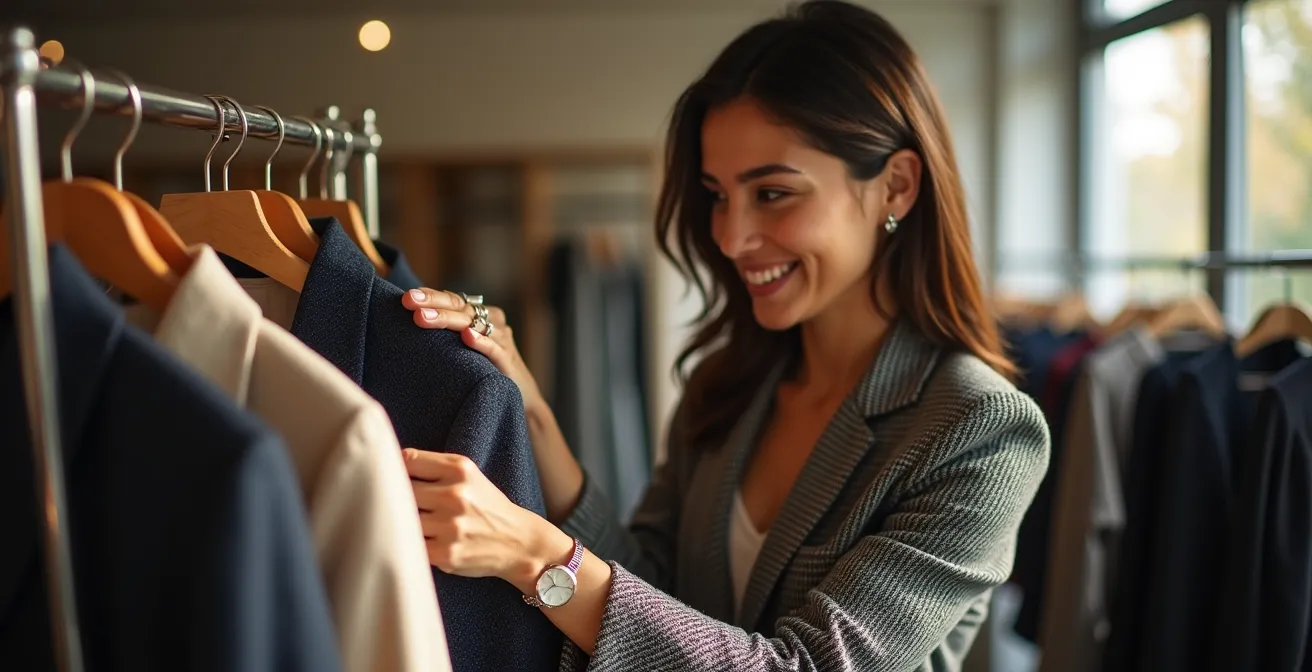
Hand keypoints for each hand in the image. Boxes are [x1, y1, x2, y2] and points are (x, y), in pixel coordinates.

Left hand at [401, 289, 546, 414]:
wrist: (523, 399)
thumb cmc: (488, 370)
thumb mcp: (468, 347)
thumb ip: (450, 331)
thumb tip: (414, 316)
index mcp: (483, 315)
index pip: (454, 300)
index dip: (431, 295)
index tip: (406, 296)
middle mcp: (493, 322)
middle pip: (460, 308)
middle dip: (433, 303)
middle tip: (409, 301)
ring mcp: (502, 340)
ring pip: (473, 324)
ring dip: (447, 320)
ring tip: (423, 318)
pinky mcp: (508, 361)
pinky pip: (494, 349)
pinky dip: (481, 342)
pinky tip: (467, 336)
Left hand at [404, 448, 572, 590]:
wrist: (518, 541)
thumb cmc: (485, 506)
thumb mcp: (467, 475)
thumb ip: (431, 466)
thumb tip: (385, 464)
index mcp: (459, 469)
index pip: (407, 461)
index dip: (392, 470)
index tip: (389, 478)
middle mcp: (455, 495)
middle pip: (399, 491)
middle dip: (394, 498)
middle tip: (395, 505)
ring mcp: (450, 526)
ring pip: (401, 519)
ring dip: (400, 523)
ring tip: (407, 524)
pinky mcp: (446, 554)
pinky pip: (410, 545)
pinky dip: (409, 544)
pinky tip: (418, 541)